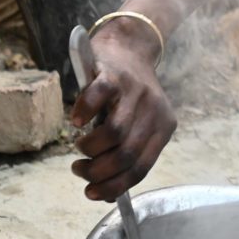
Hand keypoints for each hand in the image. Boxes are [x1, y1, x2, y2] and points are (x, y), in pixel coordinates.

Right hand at [69, 23, 174, 201]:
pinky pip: (96, 99)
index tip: (92, 193)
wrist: (131, 45)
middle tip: (81, 170)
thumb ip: (126, 152)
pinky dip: (82, 114)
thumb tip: (106, 193)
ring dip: (90, 149)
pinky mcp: (113, 74)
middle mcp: (154, 111)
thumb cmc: (128, 94)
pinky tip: (75, 121)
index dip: (114, 186)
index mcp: (163, 128)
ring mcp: (134, 92)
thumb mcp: (138, 123)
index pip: (141, 168)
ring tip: (80, 148)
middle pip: (126, 156)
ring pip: (114, 134)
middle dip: (97, 172)